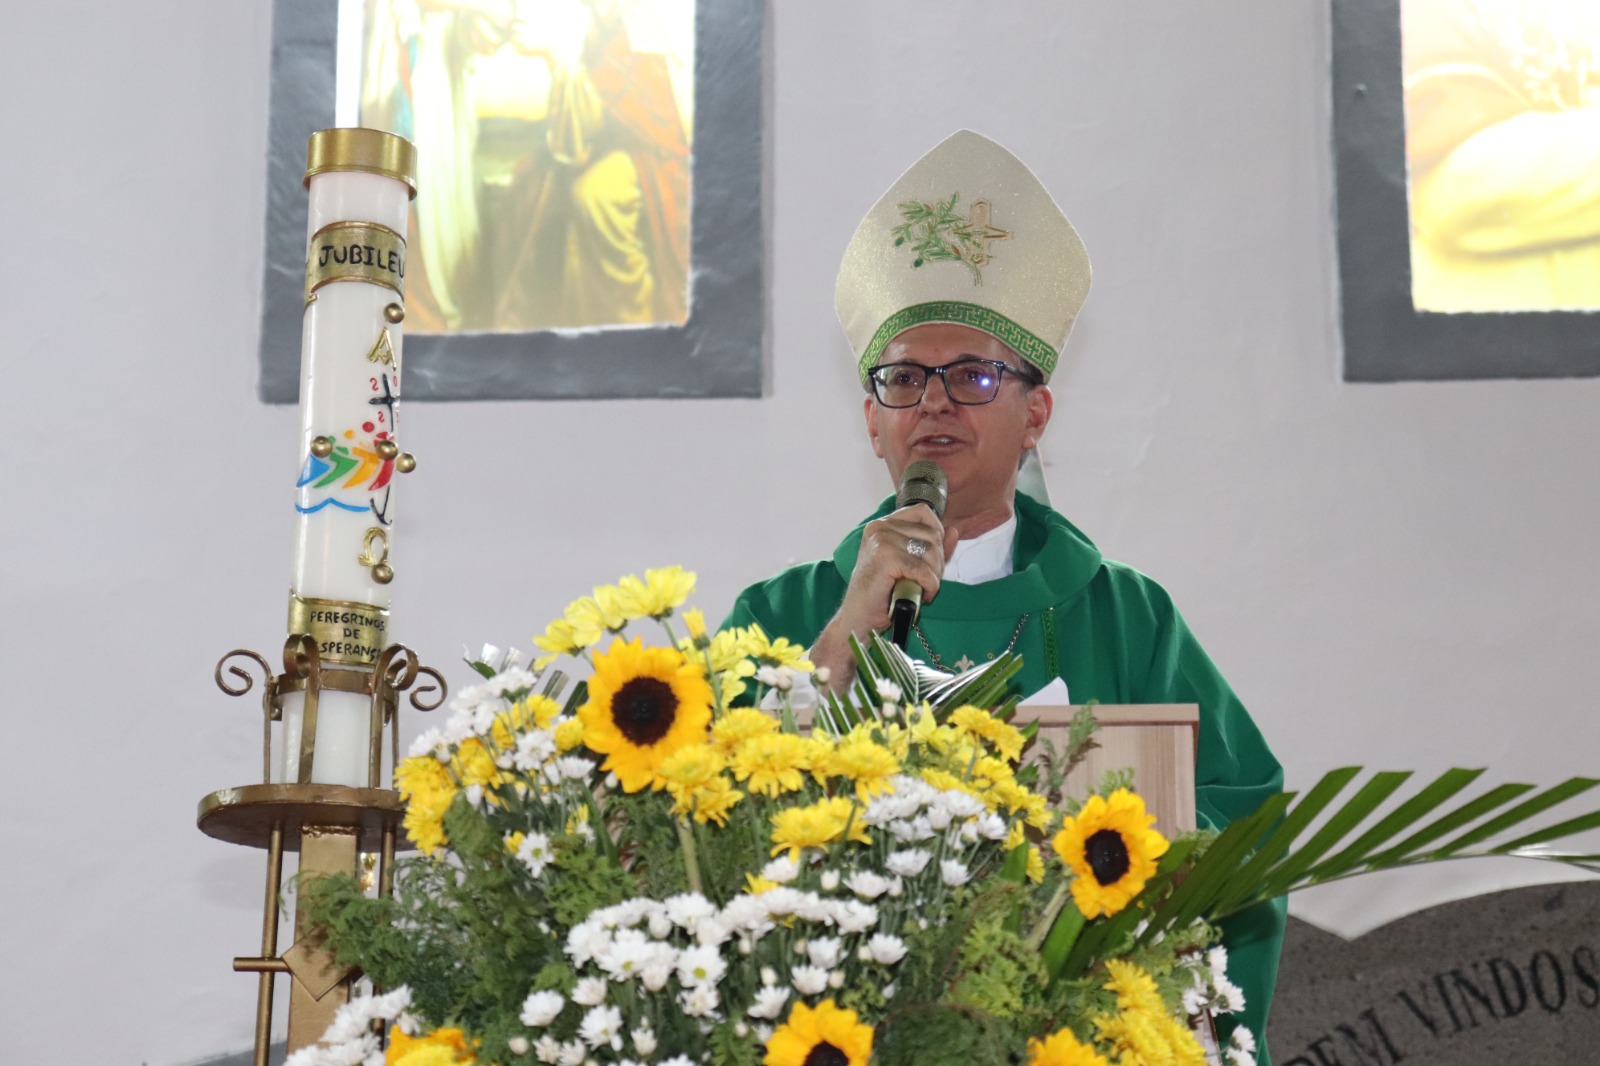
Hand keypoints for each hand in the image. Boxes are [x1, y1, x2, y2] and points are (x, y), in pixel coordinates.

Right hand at [810, 504, 960, 690]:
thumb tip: (953, 531)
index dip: (936, 533)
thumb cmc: (882, 595)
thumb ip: (931, 547)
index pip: (922, 511)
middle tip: (927, 581)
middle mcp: (880, 527)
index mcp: (882, 524)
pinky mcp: (886, 558)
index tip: (931, 557)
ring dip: (934, 575)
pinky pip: (924, 569)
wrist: (859, 619)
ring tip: (922, 588)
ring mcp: (881, 540)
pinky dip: (929, 585)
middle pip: (931, 533)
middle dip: (937, 561)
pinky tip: (922, 595)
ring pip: (930, 550)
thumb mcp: (910, 566)